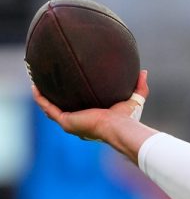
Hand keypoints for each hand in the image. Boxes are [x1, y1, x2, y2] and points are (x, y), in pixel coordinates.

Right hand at [32, 70, 149, 141]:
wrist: (119, 127)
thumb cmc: (128, 118)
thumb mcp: (134, 99)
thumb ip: (140, 86)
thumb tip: (144, 71)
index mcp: (92, 119)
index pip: (80, 110)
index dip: (74, 99)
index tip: (71, 87)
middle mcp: (79, 122)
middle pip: (62, 109)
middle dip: (54, 97)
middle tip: (50, 83)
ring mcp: (70, 123)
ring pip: (51, 108)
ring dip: (43, 96)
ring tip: (37, 82)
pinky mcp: (65, 120)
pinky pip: (47, 107)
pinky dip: (40, 98)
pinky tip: (35, 86)